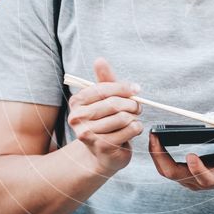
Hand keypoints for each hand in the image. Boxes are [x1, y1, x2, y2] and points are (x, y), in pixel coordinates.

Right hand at [67, 57, 141, 175]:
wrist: (103, 154)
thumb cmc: (105, 122)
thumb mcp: (105, 99)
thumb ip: (105, 80)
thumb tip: (99, 60)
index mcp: (76, 102)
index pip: (103, 89)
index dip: (123, 87)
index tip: (136, 89)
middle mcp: (77, 118)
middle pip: (114, 103)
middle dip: (131, 103)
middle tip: (137, 107)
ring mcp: (88, 134)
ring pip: (123, 117)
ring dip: (134, 117)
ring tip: (132, 120)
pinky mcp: (102, 146)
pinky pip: (129, 130)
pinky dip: (137, 128)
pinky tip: (132, 130)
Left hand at [148, 129, 213, 195]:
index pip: (205, 179)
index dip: (198, 169)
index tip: (191, 154)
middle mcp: (202, 180)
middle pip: (176, 175)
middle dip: (162, 158)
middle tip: (155, 137)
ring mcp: (192, 179)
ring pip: (167, 172)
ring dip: (156, 154)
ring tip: (152, 134)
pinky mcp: (186, 173)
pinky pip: (166, 166)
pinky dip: (158, 153)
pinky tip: (155, 137)